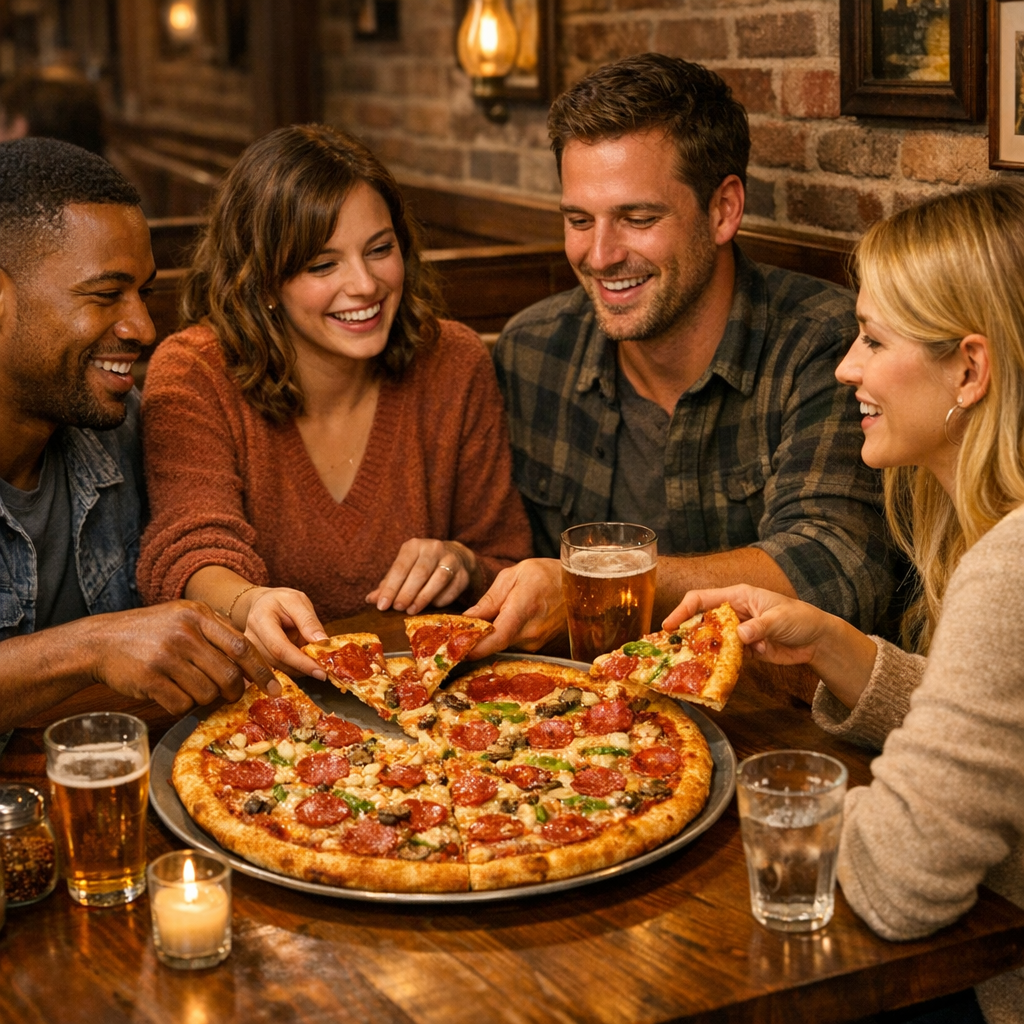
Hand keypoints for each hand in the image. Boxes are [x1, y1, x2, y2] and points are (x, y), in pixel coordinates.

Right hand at [88, 600, 276, 715]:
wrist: (100, 641)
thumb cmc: (149, 632)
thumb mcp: (183, 618)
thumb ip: (216, 633)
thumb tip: (252, 663)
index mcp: (197, 615)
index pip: (242, 646)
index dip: (262, 670)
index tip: (274, 688)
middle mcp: (184, 633)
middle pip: (229, 675)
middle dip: (234, 691)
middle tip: (230, 695)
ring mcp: (166, 656)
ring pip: (207, 693)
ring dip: (204, 698)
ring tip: (189, 687)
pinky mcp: (149, 678)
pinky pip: (181, 704)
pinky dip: (181, 705)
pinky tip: (170, 693)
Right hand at [242, 587, 330, 679]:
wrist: (261, 605)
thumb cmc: (280, 602)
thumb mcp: (298, 601)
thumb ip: (309, 621)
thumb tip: (322, 642)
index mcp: (260, 619)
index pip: (280, 648)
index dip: (301, 662)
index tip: (321, 673)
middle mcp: (249, 638)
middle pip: (277, 662)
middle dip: (302, 669)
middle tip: (323, 672)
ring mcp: (248, 651)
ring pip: (276, 670)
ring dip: (298, 669)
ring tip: (311, 660)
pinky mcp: (251, 660)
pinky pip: (274, 671)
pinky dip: (291, 670)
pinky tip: (301, 664)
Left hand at [367, 539, 475, 614]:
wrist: (454, 556)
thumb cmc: (421, 566)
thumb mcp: (403, 570)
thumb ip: (388, 584)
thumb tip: (371, 600)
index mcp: (414, 546)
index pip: (400, 567)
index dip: (390, 588)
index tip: (382, 606)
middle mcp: (433, 548)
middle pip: (419, 573)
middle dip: (407, 593)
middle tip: (398, 608)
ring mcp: (451, 559)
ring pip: (438, 579)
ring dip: (423, 597)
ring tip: (411, 610)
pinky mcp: (464, 573)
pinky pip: (452, 589)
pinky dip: (440, 600)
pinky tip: (430, 606)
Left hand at [463, 558, 564, 656]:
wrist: (580, 583)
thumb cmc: (547, 574)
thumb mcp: (514, 575)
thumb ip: (490, 599)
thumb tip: (467, 619)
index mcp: (523, 609)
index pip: (495, 638)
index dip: (473, 647)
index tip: (456, 648)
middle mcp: (532, 632)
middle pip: (495, 645)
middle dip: (476, 641)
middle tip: (459, 634)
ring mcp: (539, 643)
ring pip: (504, 646)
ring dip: (491, 639)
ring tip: (481, 625)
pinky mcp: (542, 647)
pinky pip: (516, 645)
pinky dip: (505, 638)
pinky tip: (502, 626)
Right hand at [665, 584, 834, 664]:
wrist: (817, 640)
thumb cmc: (800, 618)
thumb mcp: (779, 618)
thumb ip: (759, 626)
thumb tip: (740, 635)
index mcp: (738, 596)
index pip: (701, 598)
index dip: (682, 610)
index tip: (669, 626)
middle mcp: (733, 612)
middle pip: (701, 620)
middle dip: (685, 633)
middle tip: (670, 649)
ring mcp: (737, 632)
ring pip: (710, 640)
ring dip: (700, 651)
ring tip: (685, 664)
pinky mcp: (744, 649)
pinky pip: (724, 655)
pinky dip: (717, 663)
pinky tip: (709, 672)